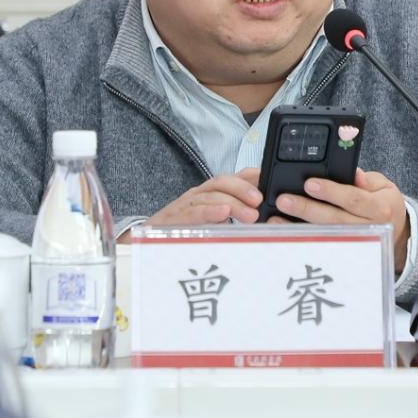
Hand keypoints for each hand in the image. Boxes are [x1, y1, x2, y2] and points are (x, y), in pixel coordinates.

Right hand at [118, 168, 260, 242]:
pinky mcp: (174, 219)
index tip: (269, 179)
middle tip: (260, 200)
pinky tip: (223, 215)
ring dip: (232, 203)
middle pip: (221, 182)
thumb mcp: (213, 222)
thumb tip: (262, 215)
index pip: (231, 178)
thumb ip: (234, 215)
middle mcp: (198, 195)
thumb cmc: (184, 231)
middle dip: (242, 188)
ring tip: (250, 214)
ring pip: (210, 196)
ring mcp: (185, 205)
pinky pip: (193, 213)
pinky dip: (209, 212)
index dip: (250, 176)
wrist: (148, 241)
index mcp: (209, 194)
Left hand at [268, 168, 410, 272]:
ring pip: (325, 235)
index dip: (331, 192)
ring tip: (275, 218)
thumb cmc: (384, 203)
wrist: (397, 231)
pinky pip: (322, 245)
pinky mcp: (345, 250)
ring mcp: (357, 243)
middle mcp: (369, 227)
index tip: (309, 183)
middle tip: (284, 199)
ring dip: (298, 227)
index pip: (353, 199)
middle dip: (307, 209)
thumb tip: (353, 173)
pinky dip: (301, 238)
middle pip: (334, 219)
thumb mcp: (382, 185)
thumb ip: (365, 180)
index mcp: (379, 208)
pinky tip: (283, 231)